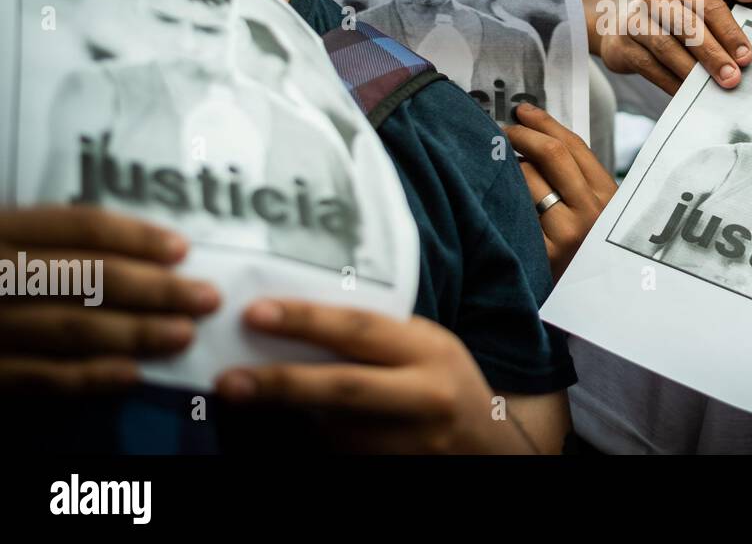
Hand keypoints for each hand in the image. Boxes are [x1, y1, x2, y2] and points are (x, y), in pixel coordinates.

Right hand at [0, 205, 219, 393]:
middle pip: (86, 277)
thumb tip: (138, 246)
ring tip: (183, 334)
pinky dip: (87, 379)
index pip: (79, 226)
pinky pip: (37, 378)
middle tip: (206, 297)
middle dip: (154, 289)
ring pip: (69, 328)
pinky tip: (131, 375)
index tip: (182, 249)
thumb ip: (47, 236)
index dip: (136, 236)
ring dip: (135, 333)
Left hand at [215, 299, 535, 453]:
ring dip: (289, 419)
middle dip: (282, 383)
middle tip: (228, 381)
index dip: (306, 320)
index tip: (255, 313)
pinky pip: (341, 456)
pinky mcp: (396, 471)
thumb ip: (377, 335)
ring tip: (252, 397)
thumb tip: (297, 316)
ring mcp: (411, 444)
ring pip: (335, 432)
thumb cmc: (445, 382)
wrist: (490, 446)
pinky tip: (292, 430)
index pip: (361, 330)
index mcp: (429, 352)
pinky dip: (310, 443)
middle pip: (345, 388)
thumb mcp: (425, 346)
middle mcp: (424, 397)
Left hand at [506, 103, 616, 279]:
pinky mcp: (542, 255)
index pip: (574, 146)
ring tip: (499, 166)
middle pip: (551, 154)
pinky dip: (501, 196)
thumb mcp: (598, 216)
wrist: (591, 310)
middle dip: (521, 135)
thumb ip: (578, 182)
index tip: (523, 112)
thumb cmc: (588, 256)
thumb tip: (538, 138)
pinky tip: (493, 194)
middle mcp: (592, 213)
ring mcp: (566, 235)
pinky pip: (514, 211)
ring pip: (527, 179)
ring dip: (508, 166)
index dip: (545, 123)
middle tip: (503, 131)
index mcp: (610, 198)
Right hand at [595, 0, 751, 94]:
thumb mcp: (687, 18)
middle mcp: (656, 0)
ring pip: (667, 47)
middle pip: (689, 27)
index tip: (746, 58)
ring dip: (691, 70)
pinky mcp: (622, 45)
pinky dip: (670, 82)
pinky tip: (685, 93)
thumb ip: (712, 32)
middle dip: (713, 54)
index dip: (730, 33)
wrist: (616, 30)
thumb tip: (740, 62)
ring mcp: (635, 21)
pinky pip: (649, 66)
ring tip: (709, 88)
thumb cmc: (666, 26)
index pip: (711, 8)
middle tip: (732, 77)